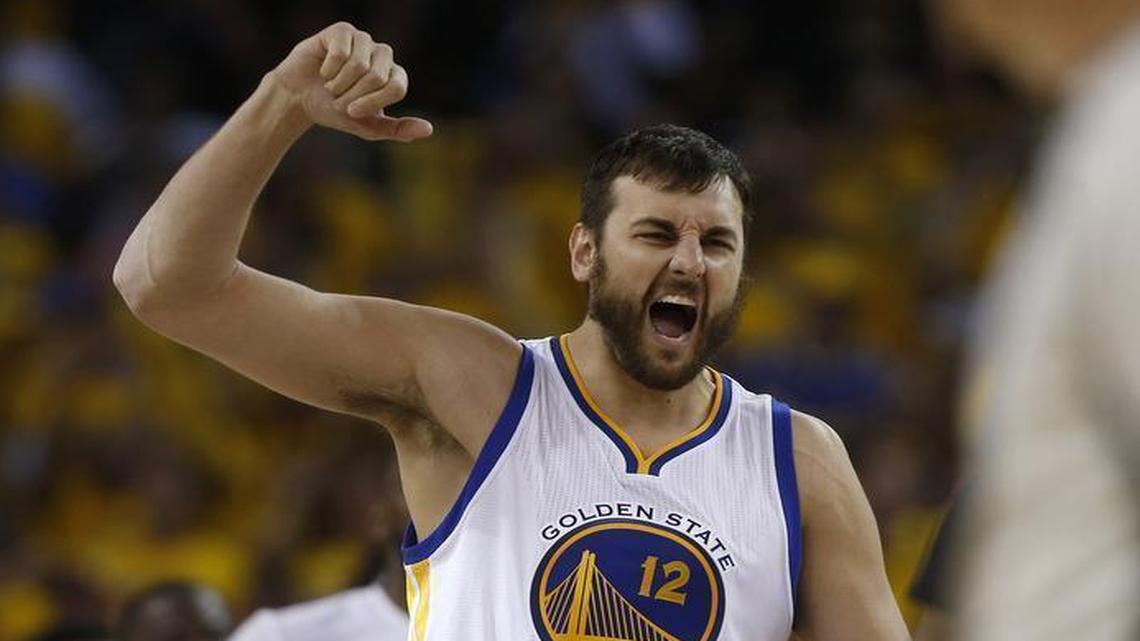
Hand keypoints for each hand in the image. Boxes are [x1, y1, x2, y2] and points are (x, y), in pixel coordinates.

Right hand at [269, 22, 432, 141]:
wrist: (299, 99)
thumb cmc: (335, 111)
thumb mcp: (368, 127)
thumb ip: (398, 130)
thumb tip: (428, 130)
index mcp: (394, 76)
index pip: (396, 87)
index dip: (372, 103)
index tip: (352, 112)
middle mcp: (382, 54)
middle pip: (377, 76)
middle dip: (353, 95)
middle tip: (338, 99)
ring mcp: (363, 40)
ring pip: (359, 64)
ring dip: (339, 84)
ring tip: (330, 86)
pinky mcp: (342, 31)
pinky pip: (340, 51)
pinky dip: (328, 68)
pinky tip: (323, 70)